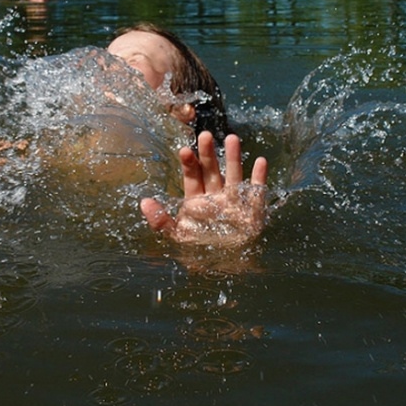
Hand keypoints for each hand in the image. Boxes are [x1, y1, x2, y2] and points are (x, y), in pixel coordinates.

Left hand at [140, 131, 267, 246]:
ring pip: (234, 174)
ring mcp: (235, 201)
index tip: (184, 150)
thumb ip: (161, 221)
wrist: (226, 270)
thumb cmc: (200, 253)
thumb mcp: (177, 238)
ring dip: (233, 157)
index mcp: (197, 201)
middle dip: (208, 153)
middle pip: (211, 170)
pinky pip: (257, 190)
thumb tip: (144, 201)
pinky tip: (261, 161)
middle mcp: (216, 197)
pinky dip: (259, 177)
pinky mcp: (252, 209)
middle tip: (204, 135)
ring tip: (232, 137)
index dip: (188, 163)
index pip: (192, 177)